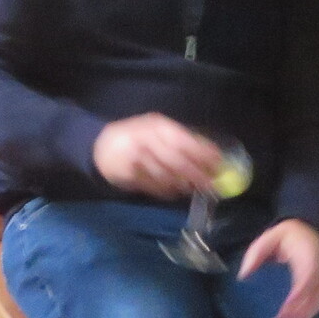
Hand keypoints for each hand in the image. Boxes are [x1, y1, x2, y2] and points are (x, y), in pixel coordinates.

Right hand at [90, 113, 222, 198]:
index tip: (218, 162)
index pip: (183, 140)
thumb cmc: (136, 137)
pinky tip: (174, 192)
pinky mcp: (127, 175)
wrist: (100, 146)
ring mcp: (134, 158)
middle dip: (196, 174)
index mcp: (156, 126)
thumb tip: (209, 153)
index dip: (203, 153)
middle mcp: (145, 140)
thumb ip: (179, 139)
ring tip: (193, 188)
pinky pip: (152, 186)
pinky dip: (166, 191)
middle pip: (176, 160)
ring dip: (182, 185)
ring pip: (165, 176)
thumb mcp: (156, 131)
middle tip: (211, 184)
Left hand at [237, 218, 318, 317]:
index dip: (300, 291)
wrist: (307, 231)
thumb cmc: (285, 237)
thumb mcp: (267, 238)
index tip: (288, 304)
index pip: (308, 274)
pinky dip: (310, 314)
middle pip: (314, 292)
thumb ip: (256, 255)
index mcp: (308, 253)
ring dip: (305, 316)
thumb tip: (243, 275)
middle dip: (300, 309)